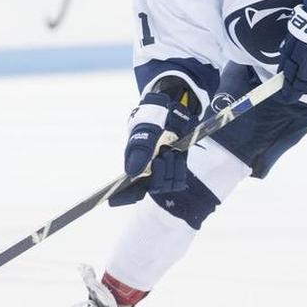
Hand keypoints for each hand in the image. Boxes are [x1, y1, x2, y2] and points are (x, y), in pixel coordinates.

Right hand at [108, 82, 198, 205]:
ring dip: (171, 169)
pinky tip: (178, 157)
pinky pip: (179, 181)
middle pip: (151, 188)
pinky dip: (180, 170)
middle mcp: (145, 171)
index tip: (132, 196)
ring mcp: (160, 171)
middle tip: (162, 155)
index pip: (126, 189)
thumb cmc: (153, 118)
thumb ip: (139, 151)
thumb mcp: (146, 131)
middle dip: (160, 174)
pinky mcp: (174, 169)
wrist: (172, 110)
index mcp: (132, 163)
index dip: (127, 196)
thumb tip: (132, 173)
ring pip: (166, 186)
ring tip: (170, 152)